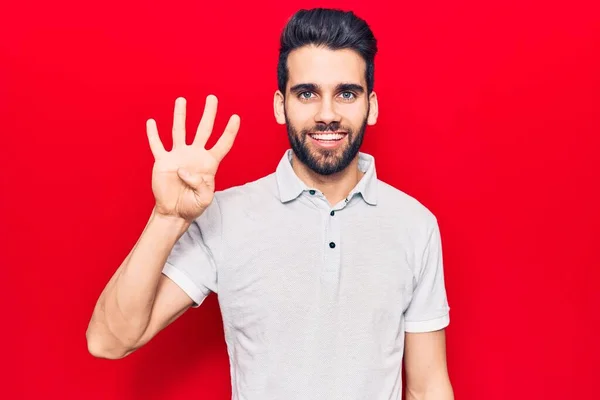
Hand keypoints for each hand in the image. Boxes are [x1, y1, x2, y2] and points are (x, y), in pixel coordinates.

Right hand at [146, 95, 239, 221]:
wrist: (174, 212)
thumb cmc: (193, 205)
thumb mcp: (205, 198)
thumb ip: (201, 185)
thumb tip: (184, 170)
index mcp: (209, 163)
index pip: (222, 144)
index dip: (230, 131)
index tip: (236, 117)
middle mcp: (195, 155)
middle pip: (204, 129)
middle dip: (209, 113)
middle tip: (212, 98)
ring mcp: (178, 156)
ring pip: (180, 131)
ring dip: (180, 115)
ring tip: (182, 100)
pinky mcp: (163, 161)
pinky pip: (157, 145)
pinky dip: (153, 134)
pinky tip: (152, 122)